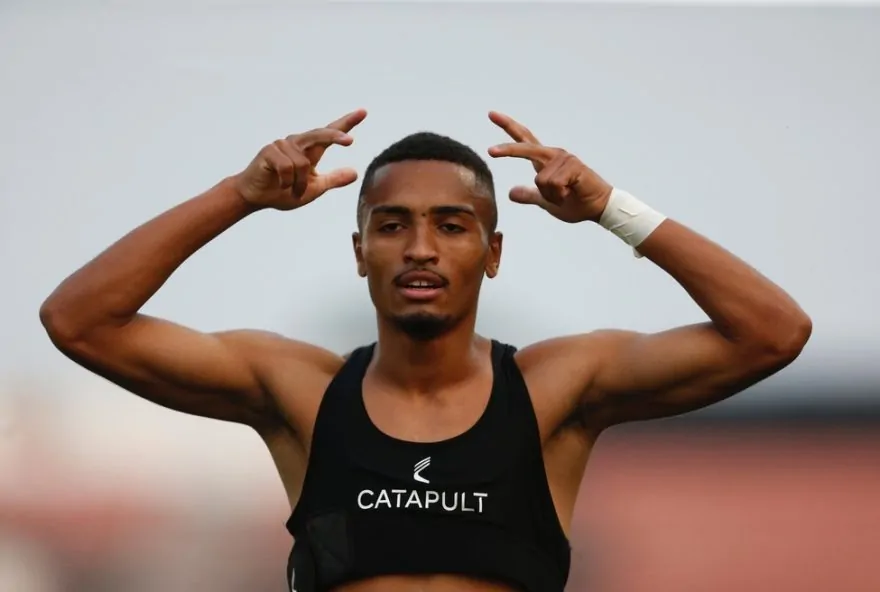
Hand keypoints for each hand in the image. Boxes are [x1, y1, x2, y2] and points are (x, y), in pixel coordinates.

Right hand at [234, 109, 366, 210]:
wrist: (255, 198)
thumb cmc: (282, 191)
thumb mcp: (313, 189)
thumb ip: (333, 180)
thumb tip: (355, 173)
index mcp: (310, 151)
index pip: (330, 134)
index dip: (347, 123)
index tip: (363, 112)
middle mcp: (297, 143)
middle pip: (321, 135)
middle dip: (336, 136)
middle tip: (350, 141)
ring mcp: (282, 145)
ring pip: (302, 164)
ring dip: (299, 183)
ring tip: (289, 189)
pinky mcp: (269, 151)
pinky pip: (287, 167)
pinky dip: (286, 181)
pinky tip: (280, 184)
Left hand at [487, 111, 612, 223]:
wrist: (598, 208)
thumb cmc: (576, 203)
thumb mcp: (547, 202)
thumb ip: (530, 196)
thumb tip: (510, 193)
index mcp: (545, 162)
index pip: (524, 140)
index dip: (508, 127)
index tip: (492, 115)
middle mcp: (553, 155)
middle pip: (525, 147)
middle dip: (507, 150)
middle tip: (490, 151)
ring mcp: (563, 158)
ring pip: (540, 180)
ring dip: (551, 195)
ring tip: (565, 195)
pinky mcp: (573, 165)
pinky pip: (552, 184)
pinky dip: (559, 196)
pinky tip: (571, 192)